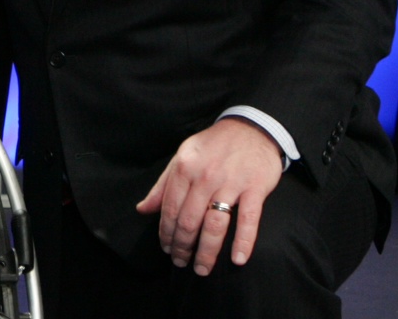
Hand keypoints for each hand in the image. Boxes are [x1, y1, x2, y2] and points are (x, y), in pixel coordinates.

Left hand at [136, 117, 284, 274]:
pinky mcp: (255, 189)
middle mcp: (204, 177)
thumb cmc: (213, 146)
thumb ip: (163, 185)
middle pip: (189, 221)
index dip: (166, 233)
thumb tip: (143, 209)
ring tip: (202, 269)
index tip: (166, 249)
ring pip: (214, 225)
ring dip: (206, 252)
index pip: (169, 209)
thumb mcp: (182, 157)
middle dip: (182, 247)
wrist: (251, 128)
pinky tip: (237, 259)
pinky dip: (243, 242)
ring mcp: (231, 183)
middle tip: (181, 263)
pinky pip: (248, 220)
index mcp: (184, 168)